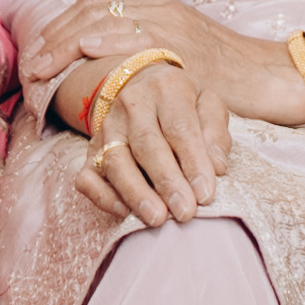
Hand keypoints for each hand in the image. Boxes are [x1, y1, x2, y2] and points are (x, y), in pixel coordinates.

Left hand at [22, 0, 298, 128]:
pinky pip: (137, 36)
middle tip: (31, 66)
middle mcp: (157, 8)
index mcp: (153, 6)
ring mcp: (170, 23)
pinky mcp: (182, 44)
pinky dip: (107, 40)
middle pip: (89, 10)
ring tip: (43, 67)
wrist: (268, 75)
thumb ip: (141, 50)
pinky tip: (85, 50)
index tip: (37, 53)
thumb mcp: (176, 55)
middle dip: (53, 38)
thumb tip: (98, 53)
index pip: (92, 6)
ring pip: (104, 20)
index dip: (59, 28)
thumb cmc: (223, 75)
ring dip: (67, 44)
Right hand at [69, 54, 228, 229]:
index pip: (180, 128)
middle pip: (147, 145)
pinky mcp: (90, 150)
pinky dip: (103, 196)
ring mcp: (106, 128)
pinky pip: (87, 176)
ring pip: (116, 161)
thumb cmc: (181, 104)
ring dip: (136, 193)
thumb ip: (215, 134)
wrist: (140, 86)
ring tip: (157, 218)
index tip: (206, 194)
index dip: (193, 162)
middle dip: (166, 181)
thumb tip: (217, 167)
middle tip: (185, 212)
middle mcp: (132, 104)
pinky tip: (124, 212)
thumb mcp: (207, 105)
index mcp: (166, 88)